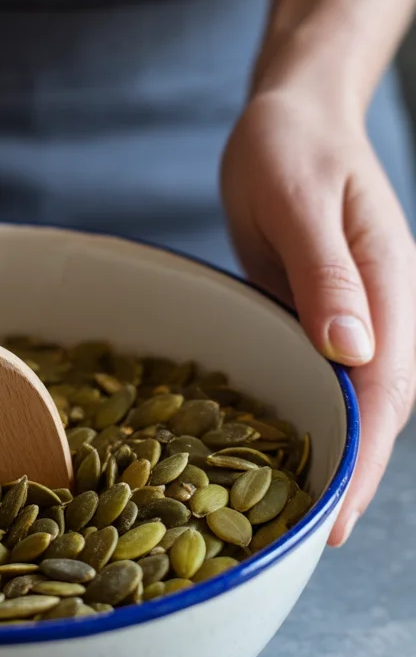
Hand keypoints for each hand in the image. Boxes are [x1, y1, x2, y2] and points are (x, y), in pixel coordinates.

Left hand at [221, 87, 415, 544]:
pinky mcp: (317, 315)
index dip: (363, 459)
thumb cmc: (292, 145)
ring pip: (347, 400)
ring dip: (326, 454)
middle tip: (302, 544)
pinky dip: (300, 414)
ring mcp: (351, 317)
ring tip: (284, 520)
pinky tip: (266, 452)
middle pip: (374, 411)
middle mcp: (380, 312)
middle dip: (346, 477)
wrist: (291, 113)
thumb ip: (328, 275)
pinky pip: (314, 375)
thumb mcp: (301, 199)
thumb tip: (355, 353)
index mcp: (389, 286)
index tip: (335, 520)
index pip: (385, 391)